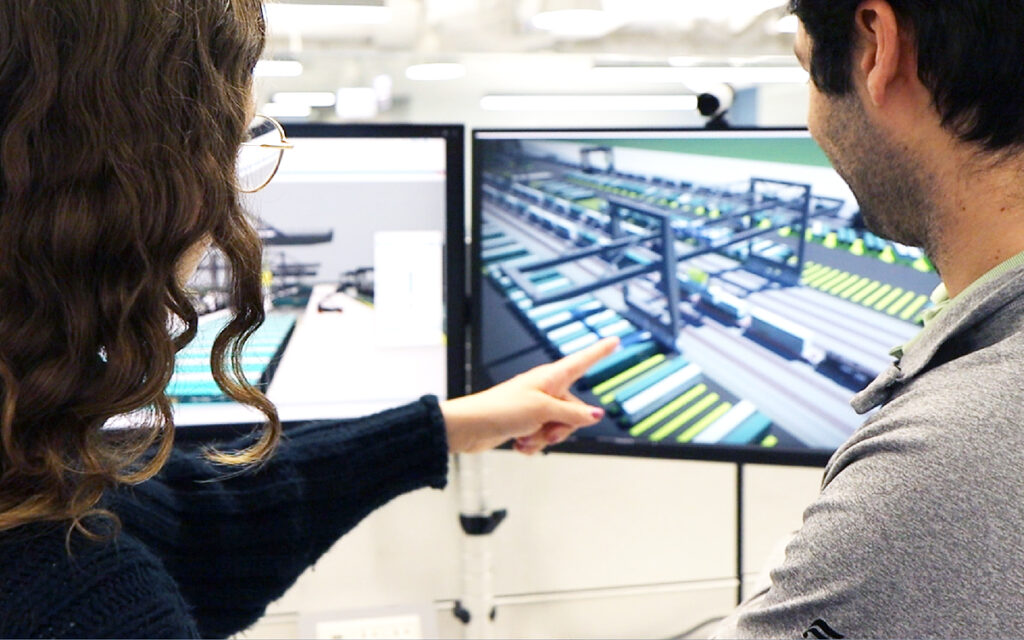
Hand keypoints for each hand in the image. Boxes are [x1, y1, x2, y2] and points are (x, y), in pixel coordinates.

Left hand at [440, 337, 618, 454]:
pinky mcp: (525, 423)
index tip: (615, 340)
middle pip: (574, 411)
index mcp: (551, 378)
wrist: (470, 427)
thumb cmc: (501, 409)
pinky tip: (519, 443)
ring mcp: (536, 407)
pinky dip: (533, 445)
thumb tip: (597, 415)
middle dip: (563, 428)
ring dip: (543, 439)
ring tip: (525, 437)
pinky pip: (542, 438)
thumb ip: (573, 415)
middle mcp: (546, 390)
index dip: (599, 352)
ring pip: (558, 428)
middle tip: (545, 430)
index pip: (582, 362)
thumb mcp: (543, 412)